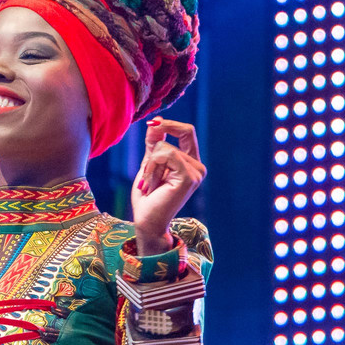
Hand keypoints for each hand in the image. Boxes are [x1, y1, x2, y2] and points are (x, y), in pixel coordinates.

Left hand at [131, 117, 206, 255]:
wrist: (147, 221)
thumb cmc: (148, 197)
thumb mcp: (149, 165)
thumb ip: (154, 144)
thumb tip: (156, 122)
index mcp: (191, 163)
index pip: (187, 132)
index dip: (170, 124)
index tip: (152, 123)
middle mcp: (198, 167)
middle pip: (175, 137)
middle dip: (154, 150)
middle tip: (147, 173)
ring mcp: (196, 172)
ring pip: (165, 148)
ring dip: (150, 165)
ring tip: (150, 184)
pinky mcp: (189, 177)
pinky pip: (165, 155)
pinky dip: (152, 167)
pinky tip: (152, 184)